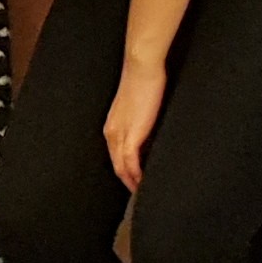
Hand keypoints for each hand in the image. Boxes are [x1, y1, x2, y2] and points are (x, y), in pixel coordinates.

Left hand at [103, 56, 166, 188]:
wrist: (141, 68)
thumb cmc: (143, 81)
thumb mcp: (139, 106)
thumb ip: (141, 121)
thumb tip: (150, 131)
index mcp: (112, 126)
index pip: (116, 156)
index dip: (124, 171)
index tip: (134, 181)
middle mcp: (111, 133)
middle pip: (116, 165)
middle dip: (126, 181)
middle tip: (138, 194)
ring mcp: (119, 135)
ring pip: (121, 167)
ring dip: (131, 182)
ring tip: (142, 193)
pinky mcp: (131, 135)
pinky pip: (130, 163)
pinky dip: (136, 175)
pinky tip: (144, 183)